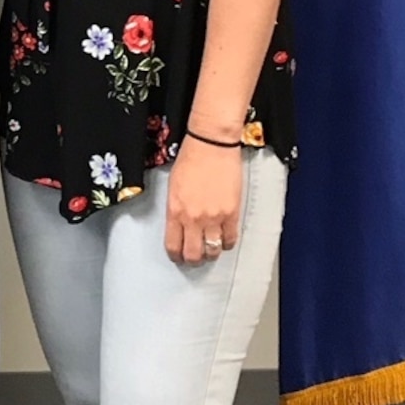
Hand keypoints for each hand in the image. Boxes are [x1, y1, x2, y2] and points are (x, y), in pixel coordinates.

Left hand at [166, 139, 243, 263]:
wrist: (211, 145)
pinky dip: (228, 243)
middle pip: (193, 254)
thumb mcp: (173, 186)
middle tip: (196, 257)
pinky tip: (225, 239)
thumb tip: (179, 225)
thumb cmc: (191, 159)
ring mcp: (214, 217)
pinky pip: (230, 239)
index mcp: (175, 211)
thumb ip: (176, 208)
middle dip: (193, 260)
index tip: (179, 257)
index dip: (176, 256)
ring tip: (211, 250)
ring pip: (213, 250)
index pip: (173, 245)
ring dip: (211, 253)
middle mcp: (193, 218)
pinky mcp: (231, 213)